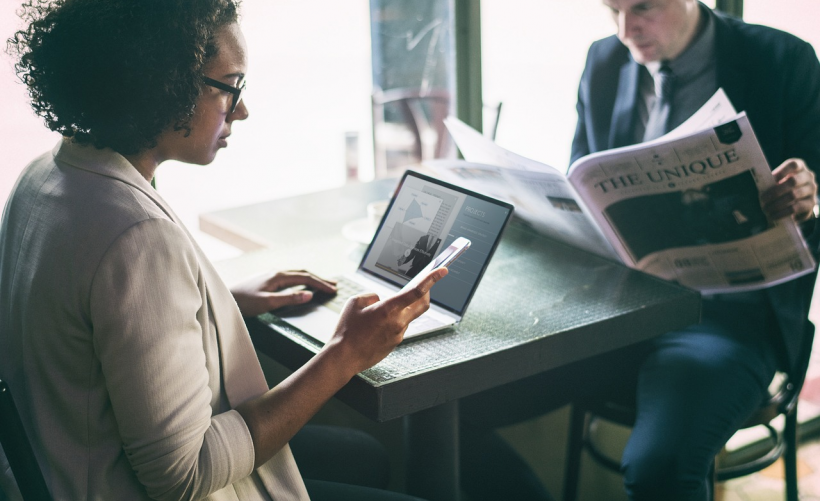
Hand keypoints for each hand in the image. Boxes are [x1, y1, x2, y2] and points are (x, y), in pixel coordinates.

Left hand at [230, 270, 336, 316]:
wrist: (223, 299)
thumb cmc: (243, 302)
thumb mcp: (268, 303)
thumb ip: (289, 298)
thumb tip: (309, 294)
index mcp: (278, 276)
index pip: (306, 277)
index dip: (321, 283)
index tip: (333, 290)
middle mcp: (276, 272)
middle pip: (303, 273)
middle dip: (320, 279)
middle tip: (334, 284)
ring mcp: (271, 275)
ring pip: (296, 274)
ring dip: (311, 278)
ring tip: (322, 283)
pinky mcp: (266, 280)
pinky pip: (289, 277)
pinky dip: (301, 280)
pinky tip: (301, 285)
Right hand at [325, 267, 447, 374]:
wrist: (344, 358)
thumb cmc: (347, 330)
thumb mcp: (355, 303)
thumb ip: (372, 296)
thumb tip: (381, 300)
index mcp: (389, 309)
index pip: (417, 291)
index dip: (432, 278)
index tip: (443, 270)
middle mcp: (398, 322)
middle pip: (423, 304)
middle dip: (427, 292)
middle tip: (425, 284)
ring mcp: (398, 335)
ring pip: (408, 316)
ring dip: (402, 309)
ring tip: (379, 312)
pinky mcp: (395, 344)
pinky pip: (399, 327)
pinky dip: (393, 321)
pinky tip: (376, 326)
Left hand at [760, 158, 817, 221]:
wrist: (797, 201)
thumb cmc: (783, 186)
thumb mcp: (778, 180)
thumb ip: (771, 181)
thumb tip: (757, 187)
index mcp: (799, 167)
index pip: (793, 164)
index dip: (781, 171)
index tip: (770, 180)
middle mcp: (808, 176)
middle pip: (793, 181)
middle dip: (775, 191)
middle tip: (762, 200)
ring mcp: (811, 189)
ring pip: (794, 195)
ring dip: (777, 204)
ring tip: (765, 210)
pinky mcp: (812, 203)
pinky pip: (796, 208)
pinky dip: (782, 213)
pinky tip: (773, 216)